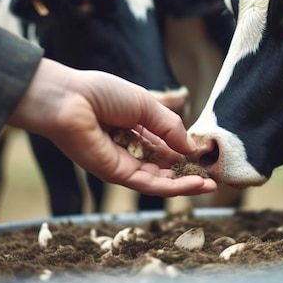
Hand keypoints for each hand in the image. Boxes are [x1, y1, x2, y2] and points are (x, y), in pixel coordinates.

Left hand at [8, 58, 216, 195]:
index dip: (186, 151)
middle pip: (165, 166)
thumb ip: (170, 127)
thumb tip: (192, 147)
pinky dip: (173, 187)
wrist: (69, 100)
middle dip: (189, 172)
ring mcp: (123, 164)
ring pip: (160, 180)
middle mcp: (130, 148)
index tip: (207, 155)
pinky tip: (195, 185)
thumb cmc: (102, 94)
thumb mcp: (146, 105)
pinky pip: (149, 185)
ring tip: (210, 186)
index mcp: (136, 128)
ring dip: (186, 184)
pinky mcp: (117, 175)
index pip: (166, 145)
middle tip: (213, 177)